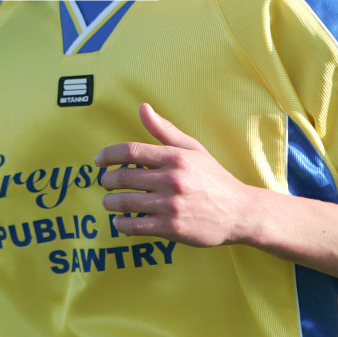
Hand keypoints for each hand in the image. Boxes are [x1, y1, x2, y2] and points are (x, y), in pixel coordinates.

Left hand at [93, 103, 255, 246]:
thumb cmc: (213, 178)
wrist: (240, 213)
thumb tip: (143, 108)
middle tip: (104, 183)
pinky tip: (119, 221)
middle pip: (123, 176)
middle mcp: (172, 179)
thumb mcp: (193, 149)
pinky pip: (135, 226)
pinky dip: (121, 224)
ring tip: (109, 202)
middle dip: (107, 180)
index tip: (98, 161)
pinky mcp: (172, 228)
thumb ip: (165, 130)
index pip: (130, 151)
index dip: (108, 155)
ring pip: (125, 202)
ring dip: (110, 202)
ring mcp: (171, 205)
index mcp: (175, 157)